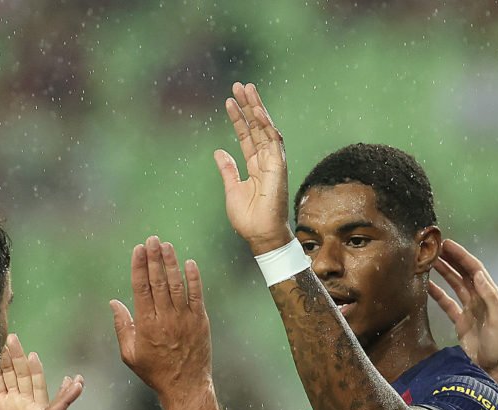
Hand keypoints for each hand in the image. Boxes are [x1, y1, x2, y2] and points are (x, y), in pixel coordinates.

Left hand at [0, 334, 81, 409]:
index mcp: (3, 407)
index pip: (1, 379)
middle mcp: (19, 405)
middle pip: (17, 375)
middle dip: (14, 356)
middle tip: (10, 338)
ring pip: (34, 383)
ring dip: (34, 367)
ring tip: (31, 352)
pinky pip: (57, 405)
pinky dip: (67, 394)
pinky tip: (74, 381)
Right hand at [111, 237, 211, 400]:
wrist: (186, 387)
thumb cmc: (155, 372)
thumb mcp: (130, 354)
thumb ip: (122, 326)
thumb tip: (114, 302)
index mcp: (146, 325)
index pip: (141, 289)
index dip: (139, 267)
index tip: (138, 249)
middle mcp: (165, 319)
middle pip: (159, 282)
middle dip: (154, 258)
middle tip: (152, 239)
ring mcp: (184, 319)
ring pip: (177, 284)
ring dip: (171, 263)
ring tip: (166, 245)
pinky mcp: (200, 321)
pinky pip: (197, 295)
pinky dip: (194, 278)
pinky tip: (189, 263)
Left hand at [214, 82, 291, 252]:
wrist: (260, 236)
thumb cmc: (249, 219)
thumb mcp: (232, 190)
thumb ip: (228, 170)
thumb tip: (219, 152)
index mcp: (255, 166)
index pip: (247, 136)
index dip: (238, 119)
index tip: (229, 102)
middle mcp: (266, 161)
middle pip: (257, 127)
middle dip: (248, 105)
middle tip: (239, 85)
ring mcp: (274, 162)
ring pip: (266, 128)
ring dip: (257, 108)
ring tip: (247, 89)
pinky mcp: (278, 167)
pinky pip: (273, 141)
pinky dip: (266, 124)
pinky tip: (257, 110)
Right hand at [426, 239, 497, 379]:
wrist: (494, 369)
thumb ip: (490, 296)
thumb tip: (478, 274)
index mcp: (491, 295)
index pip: (475, 269)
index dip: (461, 256)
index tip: (447, 244)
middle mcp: (480, 299)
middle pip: (463, 273)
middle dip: (451, 259)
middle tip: (434, 247)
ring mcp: (470, 310)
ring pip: (455, 285)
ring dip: (444, 272)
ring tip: (429, 261)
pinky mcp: (461, 322)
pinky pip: (448, 303)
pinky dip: (438, 294)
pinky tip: (427, 286)